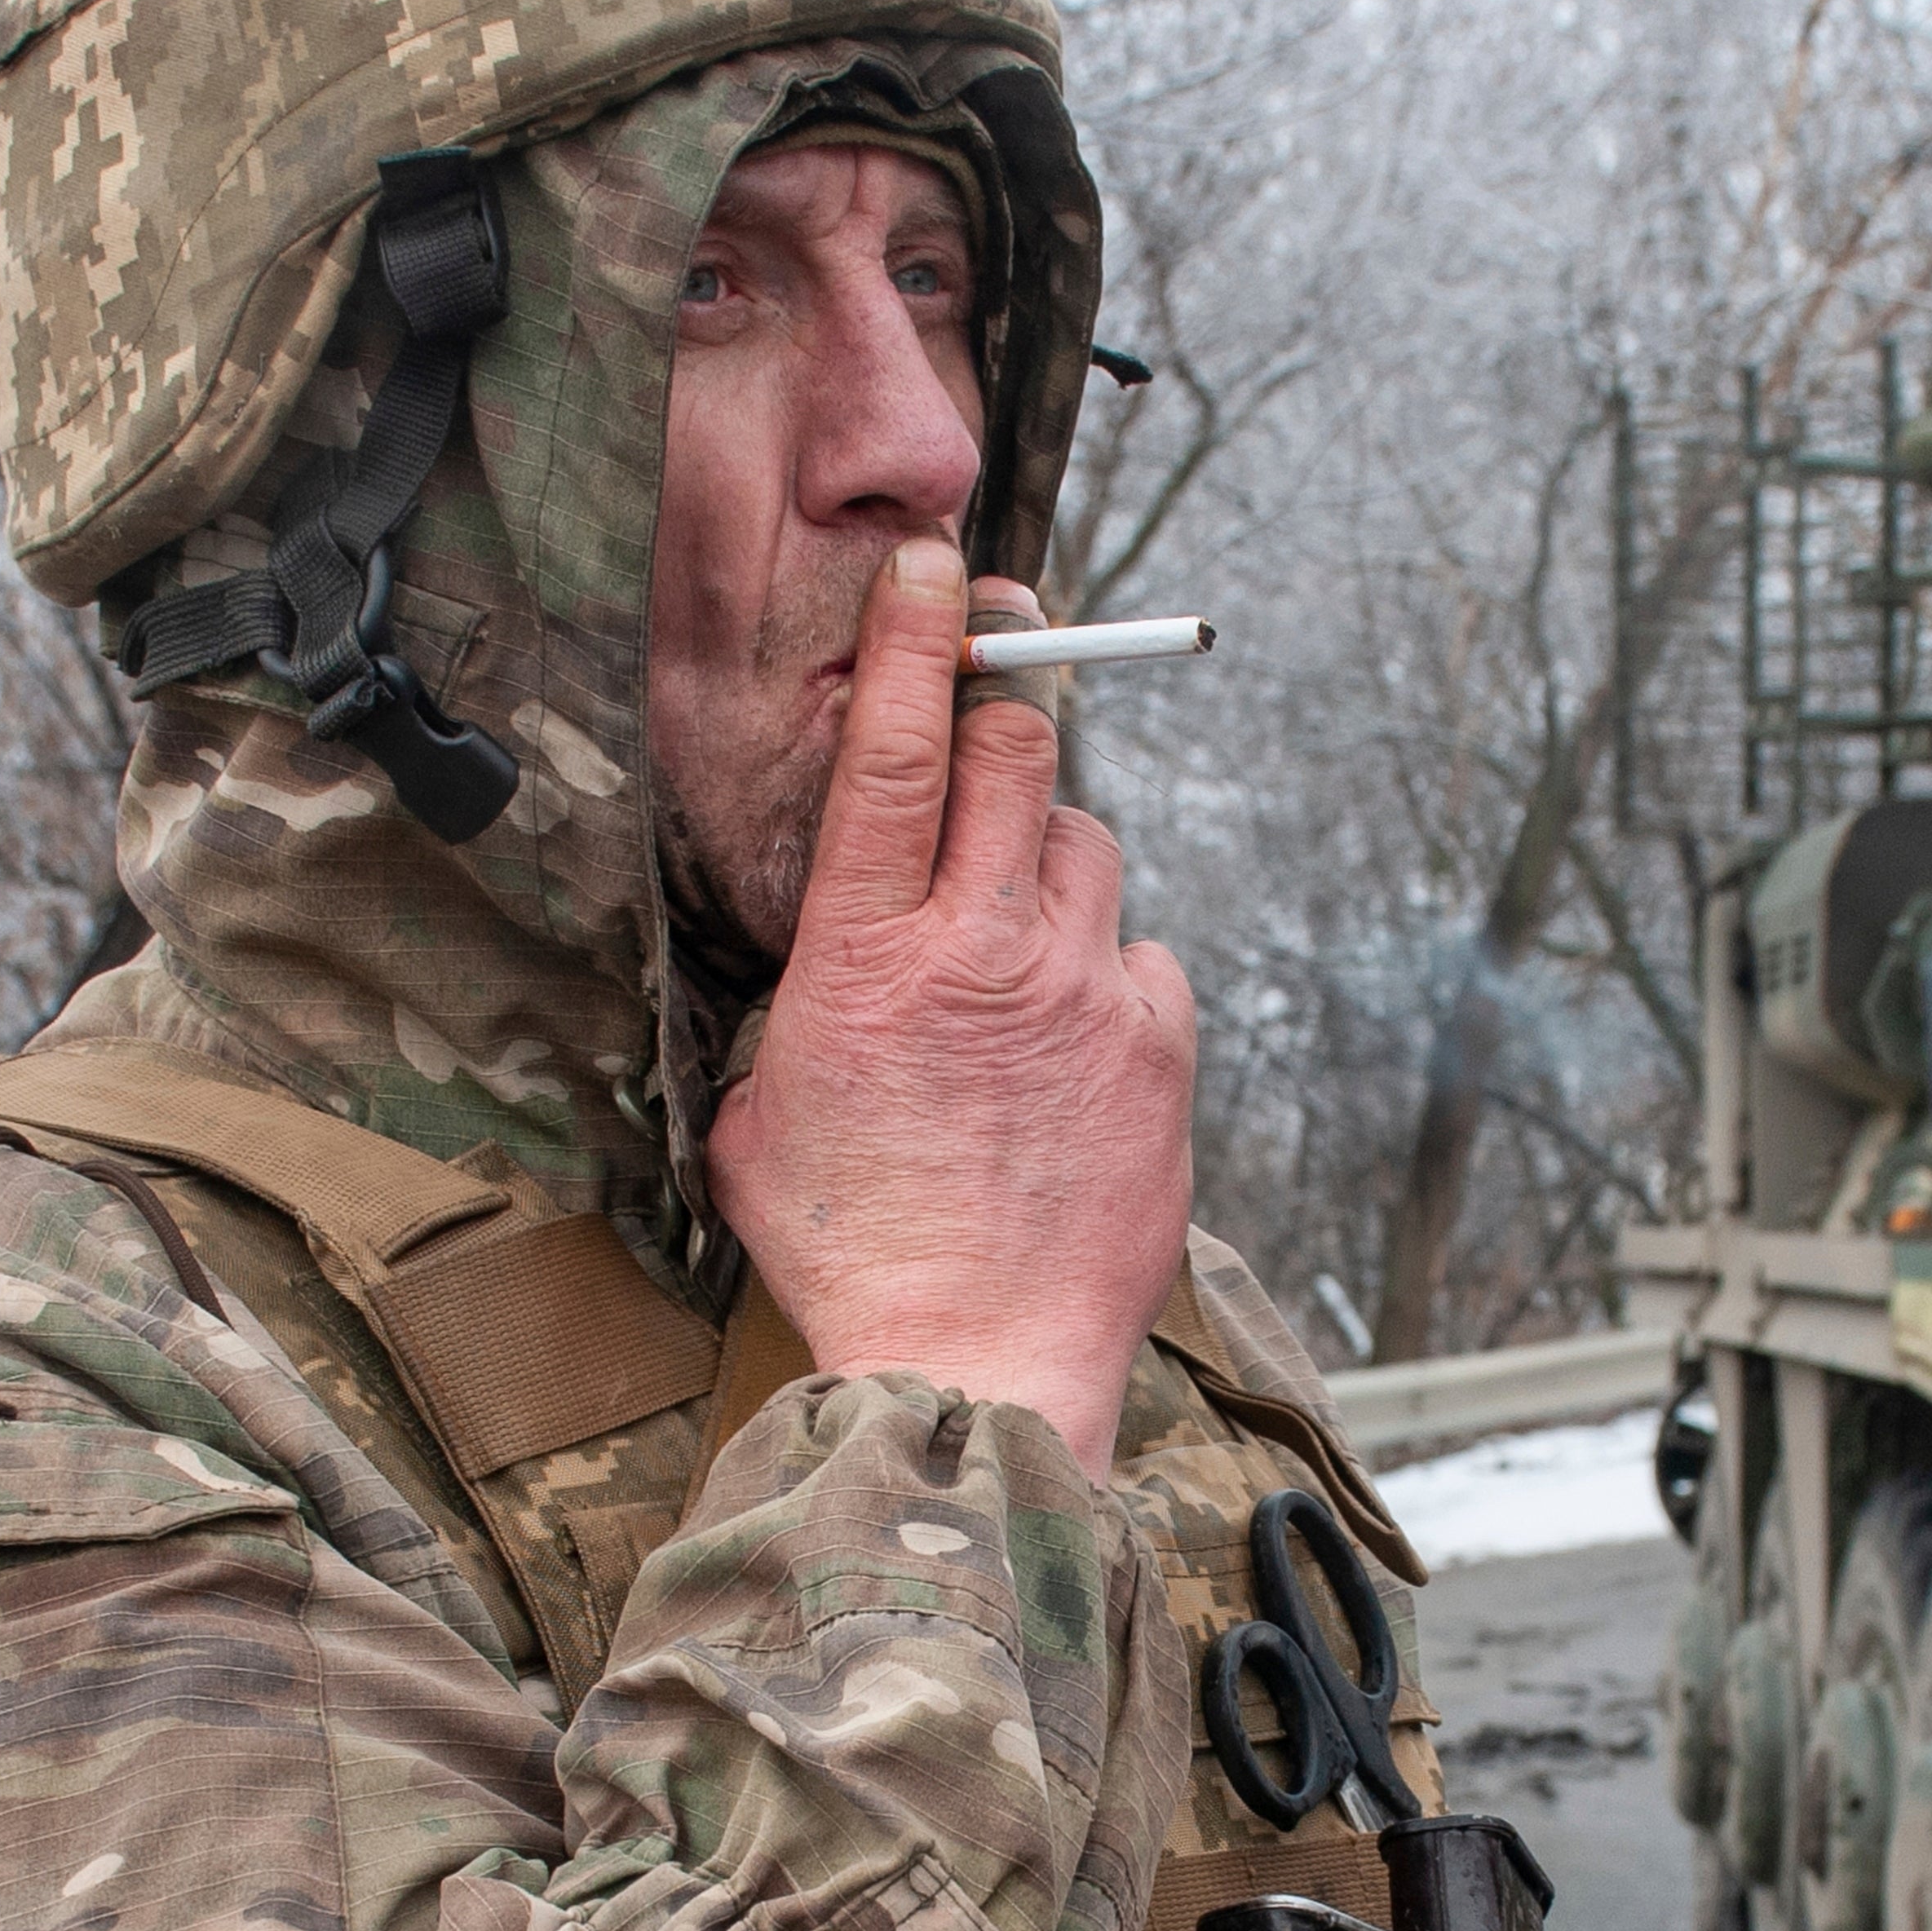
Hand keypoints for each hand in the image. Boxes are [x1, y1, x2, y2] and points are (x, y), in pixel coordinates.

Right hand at [707, 538, 1195, 1473]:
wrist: (972, 1363)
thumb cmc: (856, 1254)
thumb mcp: (769, 1114)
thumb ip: (804, 1010)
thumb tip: (826, 974)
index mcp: (868, 956)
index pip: (902, 750)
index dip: (920, 639)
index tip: (934, 567)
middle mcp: (985, 951)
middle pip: (1023, 759)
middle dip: (1008, 731)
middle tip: (990, 757)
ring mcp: (1085, 996)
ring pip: (1090, 853)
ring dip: (1055, 877)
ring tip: (1019, 964)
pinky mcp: (1161, 1050)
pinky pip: (1146, 961)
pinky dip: (1113, 981)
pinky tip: (1075, 1051)